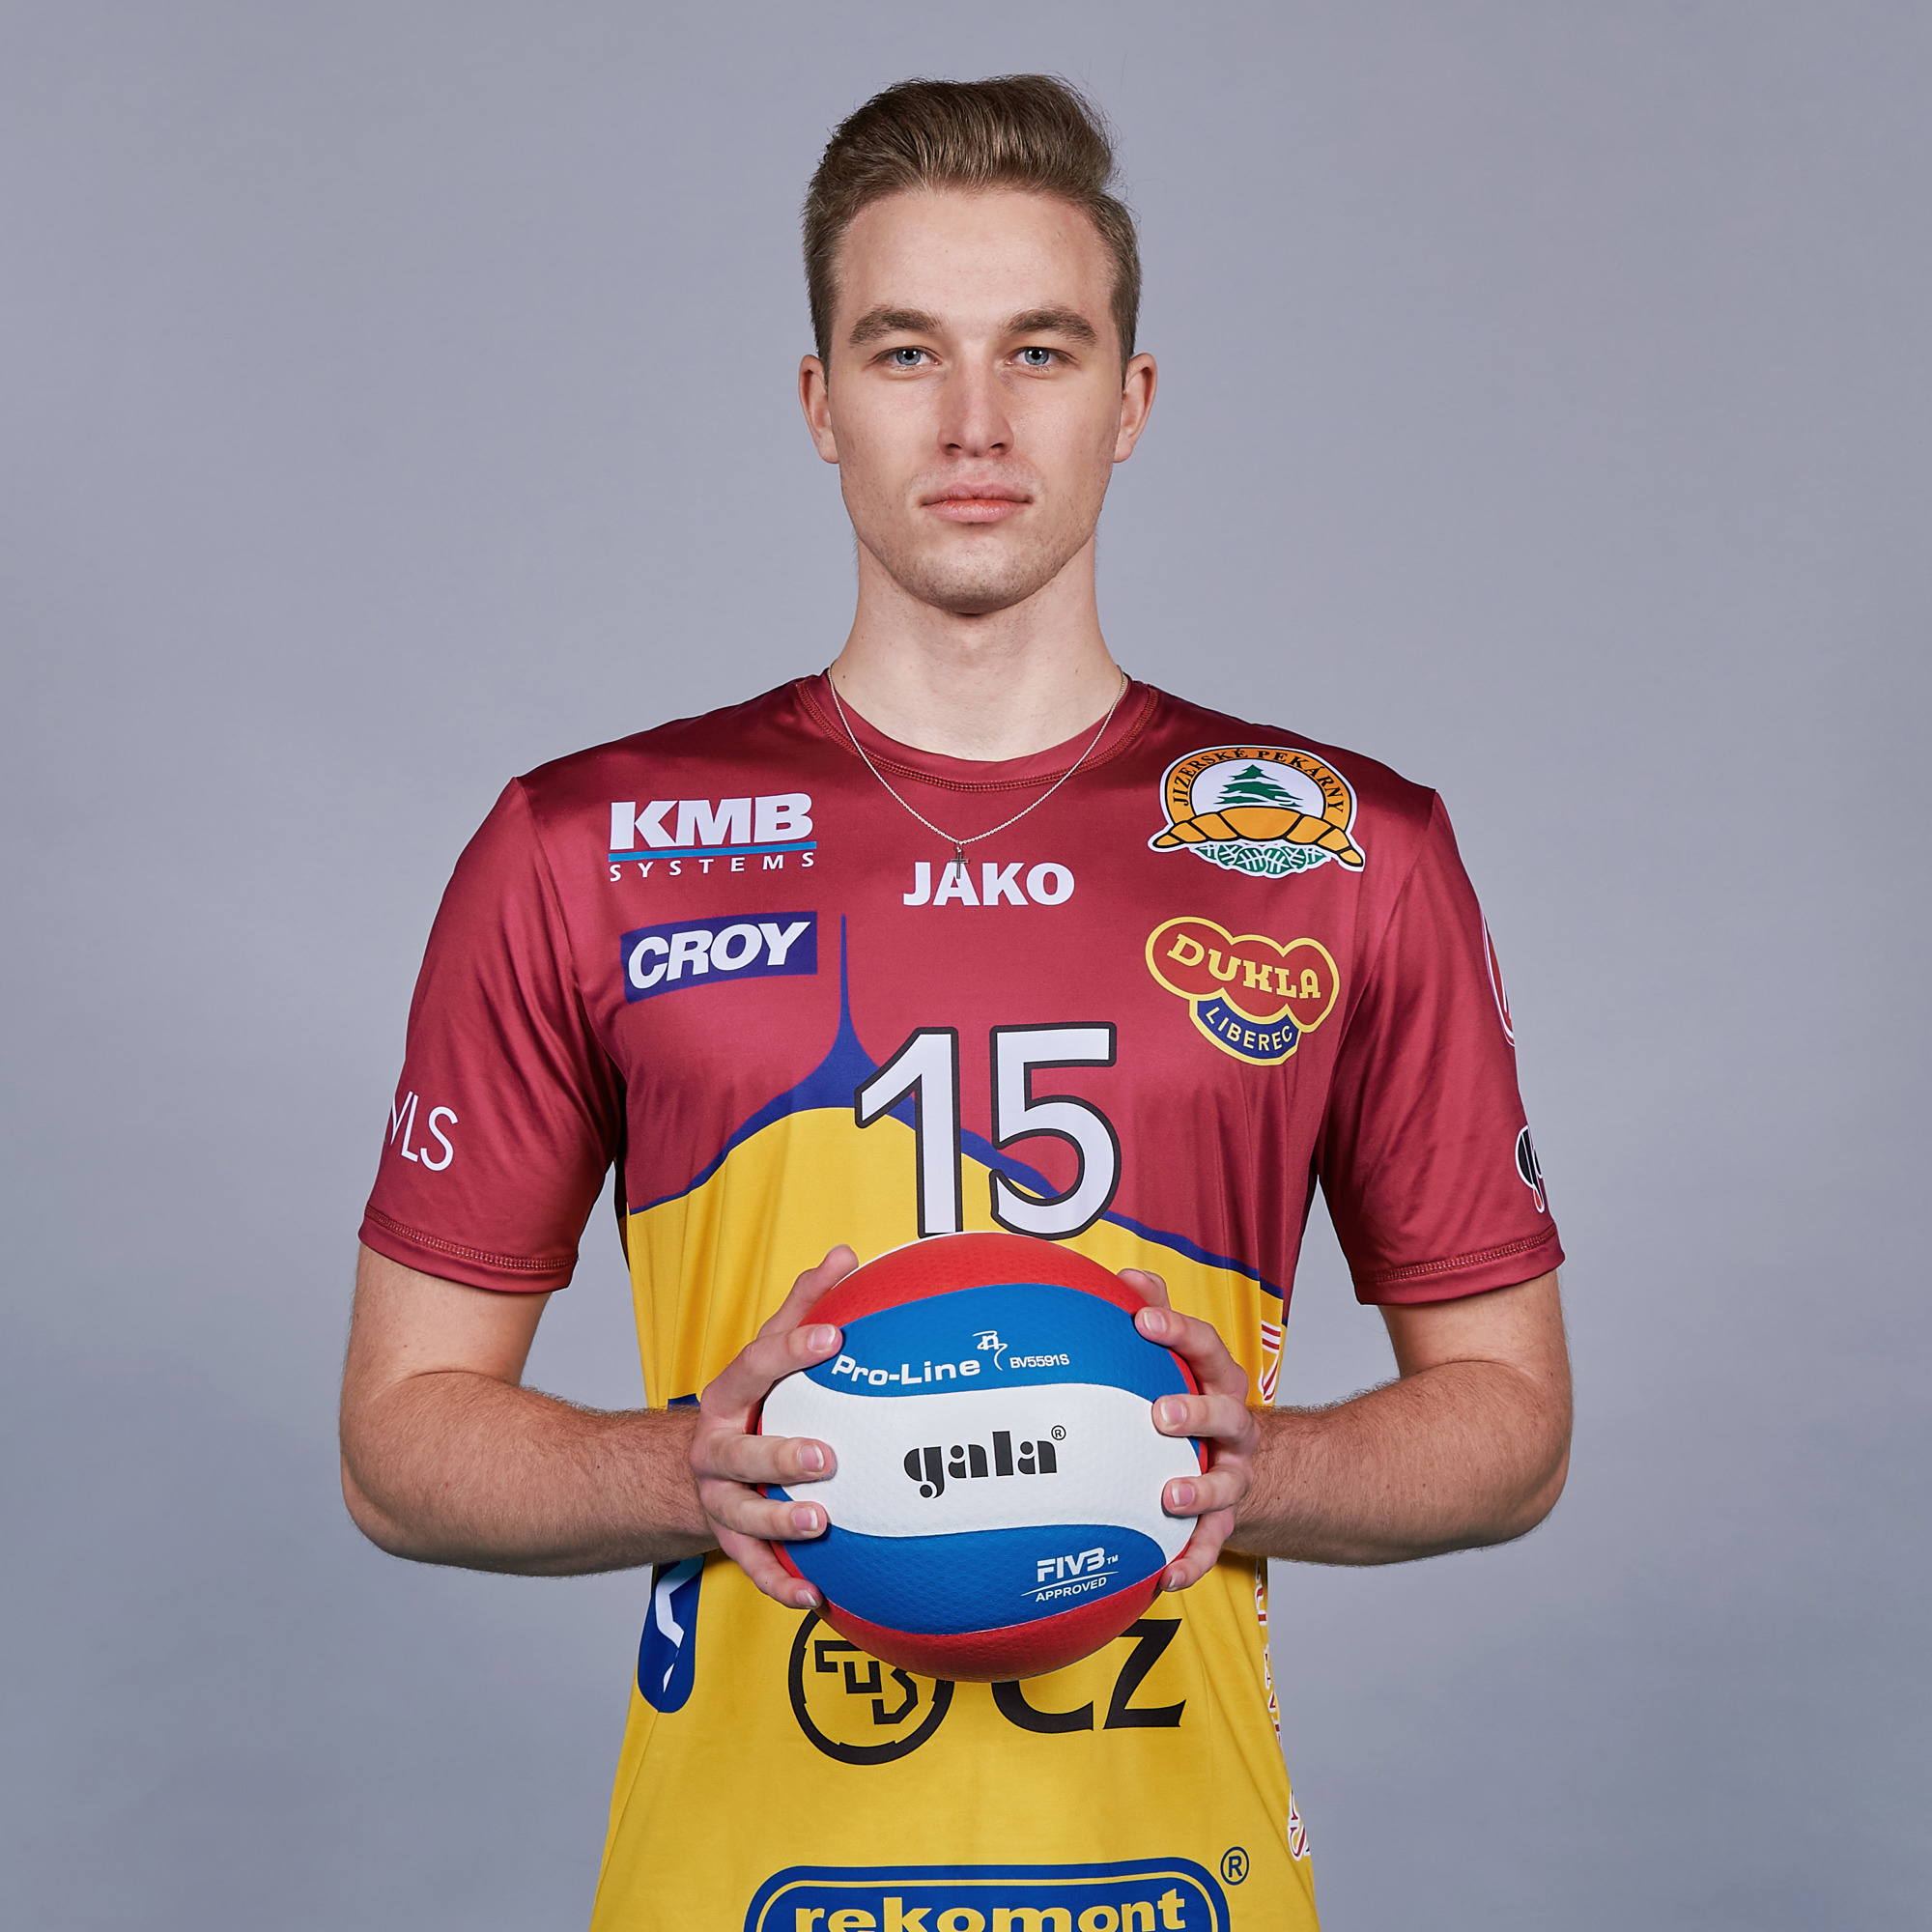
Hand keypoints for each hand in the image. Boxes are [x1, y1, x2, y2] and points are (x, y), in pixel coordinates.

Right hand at [689, 1245, 856, 1608]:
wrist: (678, 1471)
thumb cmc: (747, 1403)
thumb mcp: (765, 1355)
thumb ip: (804, 1307)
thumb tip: (847, 1254)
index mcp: (728, 1396)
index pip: (756, 1366)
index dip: (794, 1350)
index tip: (836, 1337)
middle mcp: (715, 1448)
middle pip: (739, 1453)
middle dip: (779, 1454)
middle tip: (825, 1455)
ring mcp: (718, 1497)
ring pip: (740, 1514)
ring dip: (777, 1521)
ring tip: (818, 1522)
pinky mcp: (727, 1540)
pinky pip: (752, 1567)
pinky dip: (780, 1585)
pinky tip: (815, 1598)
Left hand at [1119, 1268, 1260, 1591]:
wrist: (1248, 1466)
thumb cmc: (1197, 1400)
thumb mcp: (1185, 1359)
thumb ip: (1159, 1316)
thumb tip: (1127, 1275)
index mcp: (1219, 1381)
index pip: (1206, 1348)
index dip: (1178, 1332)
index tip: (1144, 1320)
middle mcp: (1234, 1427)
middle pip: (1226, 1414)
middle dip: (1196, 1412)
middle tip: (1160, 1412)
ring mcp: (1233, 1476)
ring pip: (1226, 1485)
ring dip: (1200, 1492)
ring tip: (1169, 1497)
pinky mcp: (1224, 1520)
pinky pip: (1210, 1545)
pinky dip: (1191, 1562)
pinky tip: (1166, 1578)